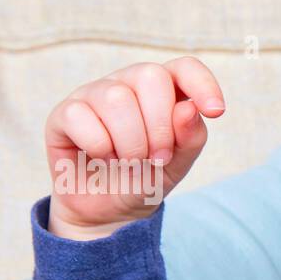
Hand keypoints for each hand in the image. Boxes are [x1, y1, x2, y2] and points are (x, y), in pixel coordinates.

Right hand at [44, 58, 224, 239]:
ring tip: (130, 162)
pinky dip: (99, 147)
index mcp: (162, 91)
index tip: (216, 112)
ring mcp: (94, 95)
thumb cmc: (146, 179)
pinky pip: (82, 117)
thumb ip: (190, 138)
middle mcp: (128, 84)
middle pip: (151, 76)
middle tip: (158, 158)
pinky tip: (101, 158)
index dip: (202, 84)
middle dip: (161, 126)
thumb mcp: (178, 164)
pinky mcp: (65, 113)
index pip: (185, 67)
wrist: (109, 212)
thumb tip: (189, 109)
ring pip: (117, 98)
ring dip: (131, 143)